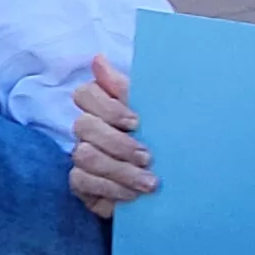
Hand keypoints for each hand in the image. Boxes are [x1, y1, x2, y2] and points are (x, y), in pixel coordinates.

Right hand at [71, 57, 154, 211]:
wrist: (172, 182)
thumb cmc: (159, 140)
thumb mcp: (152, 113)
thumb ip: (126, 88)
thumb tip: (97, 59)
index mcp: (102, 106)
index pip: (85, 94)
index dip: (107, 107)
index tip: (137, 122)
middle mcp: (87, 130)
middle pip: (83, 126)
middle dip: (118, 143)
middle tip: (148, 156)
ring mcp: (81, 156)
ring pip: (84, 156)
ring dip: (120, 170)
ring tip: (149, 182)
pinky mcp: (82, 185)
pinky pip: (85, 183)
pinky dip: (112, 189)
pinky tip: (134, 196)